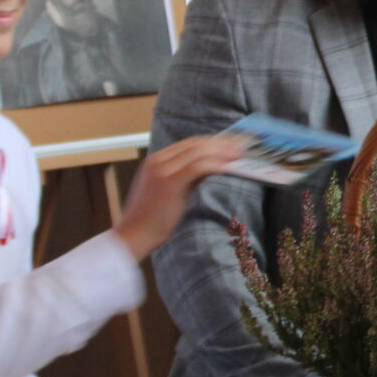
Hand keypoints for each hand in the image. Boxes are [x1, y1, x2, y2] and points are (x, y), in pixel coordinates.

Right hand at [115, 133, 252, 257]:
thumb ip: (189, 176)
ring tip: (239, 154)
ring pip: (197, 152)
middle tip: (241, 145)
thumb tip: (212, 166)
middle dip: (221, 143)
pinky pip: (197, 167)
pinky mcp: (168, 182)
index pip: (189, 144)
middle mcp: (158, 160)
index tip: (231, 143)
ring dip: (221, 152)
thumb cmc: (152, 218)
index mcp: (156, 160)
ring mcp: (162, 170)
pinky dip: (214, 164)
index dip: (212, 141)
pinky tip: (228, 167)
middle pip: (195, 144)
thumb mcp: (172, 191)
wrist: (135, 235)